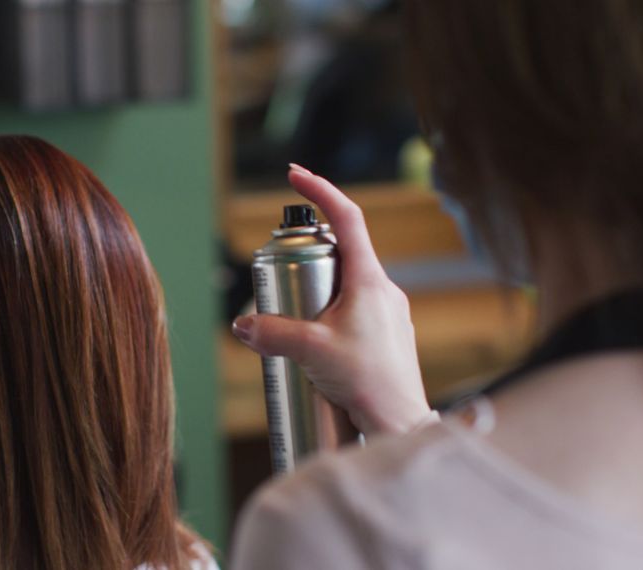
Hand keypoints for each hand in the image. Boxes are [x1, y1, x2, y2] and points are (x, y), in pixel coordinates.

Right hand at [232, 165, 431, 435]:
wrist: (400, 423)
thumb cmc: (369, 383)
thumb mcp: (310, 352)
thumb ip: (272, 334)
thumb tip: (242, 326)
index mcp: (370, 280)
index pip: (347, 217)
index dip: (320, 191)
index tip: (296, 175)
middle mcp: (383, 290)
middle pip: (340, 254)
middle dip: (307, 259)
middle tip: (281, 278)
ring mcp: (387, 314)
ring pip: (345, 287)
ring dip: (316, 294)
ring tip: (294, 325)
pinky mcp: (385, 336)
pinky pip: (352, 314)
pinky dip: (328, 319)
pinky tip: (313, 348)